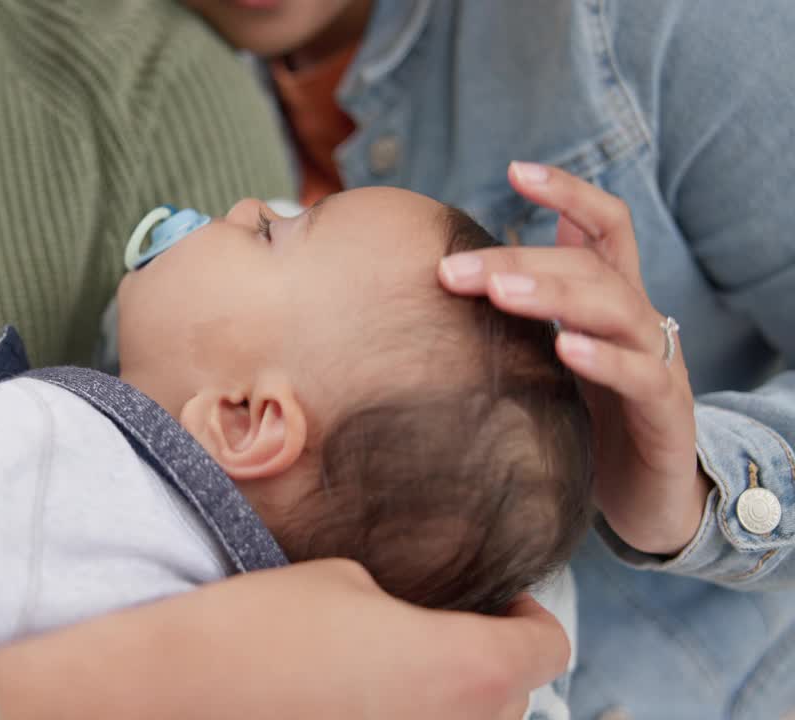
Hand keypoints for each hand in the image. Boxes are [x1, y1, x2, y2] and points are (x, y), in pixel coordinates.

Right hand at [0, 559, 566, 719]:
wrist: (178, 693)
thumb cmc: (257, 630)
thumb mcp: (345, 580)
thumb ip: (408, 604)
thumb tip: (414, 621)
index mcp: (466, 670)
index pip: (547, 648)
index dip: (525, 615)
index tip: (498, 602)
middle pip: (510, 700)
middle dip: (485, 662)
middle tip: (434, 633)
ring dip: (444, 703)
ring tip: (389, 675)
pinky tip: (355, 704)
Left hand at [439, 162, 707, 554]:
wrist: (655, 499)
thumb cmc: (591, 421)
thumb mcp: (552, 359)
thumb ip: (526, 315)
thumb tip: (460, 275)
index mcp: (611, 301)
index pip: (605, 227)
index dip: (569, 193)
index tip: (516, 170)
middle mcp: (639, 322)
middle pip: (589, 267)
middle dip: (519, 258)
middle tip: (453, 269)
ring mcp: (659, 365)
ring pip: (615, 310)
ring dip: (554, 295)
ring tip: (499, 292)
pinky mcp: (667, 416)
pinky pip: (643, 377)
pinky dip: (605, 361)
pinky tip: (566, 350)